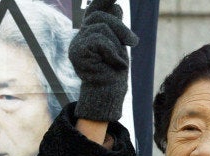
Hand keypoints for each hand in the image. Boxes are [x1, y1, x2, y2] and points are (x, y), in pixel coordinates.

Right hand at [69, 0, 137, 121]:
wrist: (108, 92)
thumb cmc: (114, 72)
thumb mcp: (118, 44)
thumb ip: (115, 27)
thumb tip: (116, 5)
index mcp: (88, 34)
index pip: (94, 10)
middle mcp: (80, 37)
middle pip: (99, 16)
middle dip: (120, 27)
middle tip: (134, 42)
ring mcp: (76, 44)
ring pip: (101, 27)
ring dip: (116, 44)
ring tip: (118, 61)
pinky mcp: (77, 52)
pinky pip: (100, 40)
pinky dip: (112, 52)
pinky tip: (114, 64)